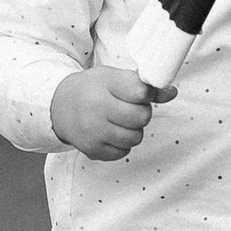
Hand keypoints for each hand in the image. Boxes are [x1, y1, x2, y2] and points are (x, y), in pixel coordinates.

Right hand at [50, 64, 169, 160]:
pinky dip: (121, 144)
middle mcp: (98, 108)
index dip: (147, 94)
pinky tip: (111, 132)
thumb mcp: (115, 78)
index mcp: (106, 84)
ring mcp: (94, 131)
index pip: (141, 92)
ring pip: (135, 138)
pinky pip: (123, 153)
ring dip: (133, 131)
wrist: (58, 106)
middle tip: (129, 109)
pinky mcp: (92, 150)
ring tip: (120, 121)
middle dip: (142, 114)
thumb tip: (172, 93)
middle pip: (142, 117)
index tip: (141, 93)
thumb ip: (145, 86)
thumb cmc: (93, 89)